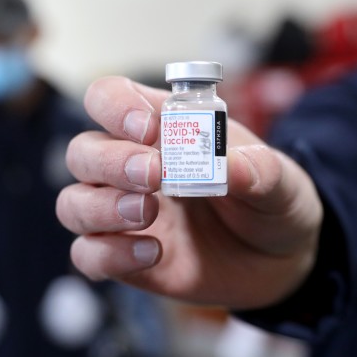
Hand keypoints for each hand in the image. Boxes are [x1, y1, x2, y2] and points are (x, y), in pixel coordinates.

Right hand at [57, 76, 322, 309]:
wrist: (282, 259)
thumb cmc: (272, 202)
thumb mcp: (281, 181)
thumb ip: (261, 170)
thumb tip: (234, 167)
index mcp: (164, 129)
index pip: (109, 97)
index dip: (117, 106)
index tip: (149, 128)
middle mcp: (134, 167)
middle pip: (84, 150)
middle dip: (111, 160)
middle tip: (154, 175)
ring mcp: (125, 215)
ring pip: (73, 202)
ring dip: (101, 206)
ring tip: (148, 213)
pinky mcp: (126, 259)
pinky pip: (88, 255)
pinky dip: (109, 254)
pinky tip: (153, 253)